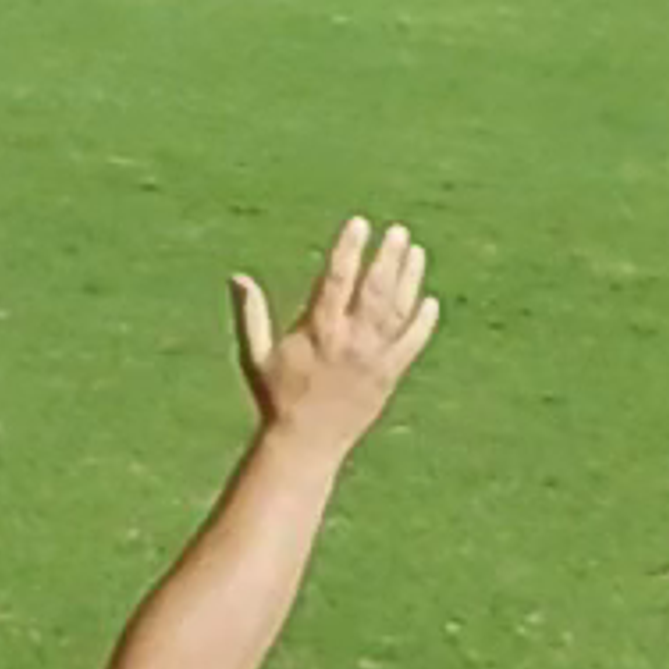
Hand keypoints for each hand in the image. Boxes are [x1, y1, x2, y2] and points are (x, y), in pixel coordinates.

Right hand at [231, 217, 437, 445]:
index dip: (350, 248)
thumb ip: (251, 314)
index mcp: (318, 330)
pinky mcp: (388, 378)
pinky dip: (423, 323)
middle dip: (389, 257)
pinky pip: (411, 345)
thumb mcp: (255, 355)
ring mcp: (374, 359)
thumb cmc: (276, 398)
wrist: (306, 444)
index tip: (360, 223)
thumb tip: (238, 276)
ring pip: (398, 311)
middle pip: (376, 290)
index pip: (338, 278)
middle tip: (399, 232)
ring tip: (416, 253)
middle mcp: (350, 341)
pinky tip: (431, 302)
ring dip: (409, 280)